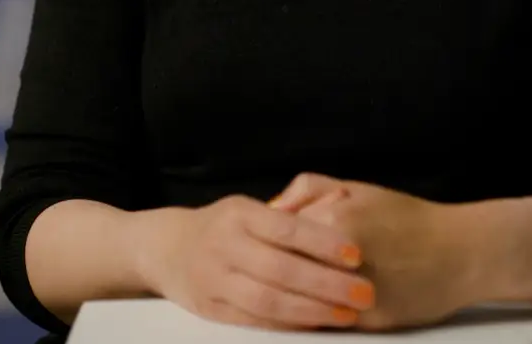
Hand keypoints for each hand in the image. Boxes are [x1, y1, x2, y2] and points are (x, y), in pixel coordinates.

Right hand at [133, 194, 378, 330]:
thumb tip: (342, 204)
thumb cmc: (224, 226)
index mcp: (239, 214)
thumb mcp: (250, 207)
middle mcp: (224, 245)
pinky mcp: (211, 310)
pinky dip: (287, 326)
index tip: (357, 255)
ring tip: (347, 314)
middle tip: (365, 292)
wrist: (167, 249)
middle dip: (327, 283)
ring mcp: (214, 280)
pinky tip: (316, 324)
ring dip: (312, 310)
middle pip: (280, 269)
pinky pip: (254, 321)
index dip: (323, 242)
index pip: (286, 228)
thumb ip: (293, 208)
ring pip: (267, 301)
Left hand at [270, 173, 474, 330]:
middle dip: (270, 273)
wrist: (463, 252)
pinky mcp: (369, 320)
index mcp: (336, 218)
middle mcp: (342, 255)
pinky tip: (308, 309)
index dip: (263, 242)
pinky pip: (325, 321)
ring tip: (277, 294)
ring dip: (285, 299)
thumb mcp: (358, 188)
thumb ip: (309, 190)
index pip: (276, 235)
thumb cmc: (409, 218)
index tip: (257, 246)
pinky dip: (313, 316)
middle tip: (259, 274)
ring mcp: (355, 291)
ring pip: (299, 300)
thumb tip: (270, 208)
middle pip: (284, 269)